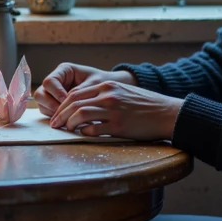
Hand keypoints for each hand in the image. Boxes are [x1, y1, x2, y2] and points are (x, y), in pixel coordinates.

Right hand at [35, 62, 133, 114]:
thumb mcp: (94, 85)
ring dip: (52, 113)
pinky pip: (47, 112)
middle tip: (65, 114)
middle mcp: (55, 81)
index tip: (68, 102)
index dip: (56, 93)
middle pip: (40, 93)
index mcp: (63, 71)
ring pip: (42, 104)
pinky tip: (68, 121)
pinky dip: (55, 117)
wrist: (110, 91)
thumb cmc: (104, 83)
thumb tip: (69, 104)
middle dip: (51, 105)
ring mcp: (53, 93)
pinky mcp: (55, 104)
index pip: (50, 82)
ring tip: (67, 119)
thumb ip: (80, 92)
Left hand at [48, 76, 182, 141]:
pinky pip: (94, 129)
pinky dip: (84, 132)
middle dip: (60, 115)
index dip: (62, 105)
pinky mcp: (118, 126)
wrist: (167, 112)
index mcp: (108, 86)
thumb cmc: (145, 105)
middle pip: (74, 103)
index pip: (76, 93)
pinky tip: (82, 134)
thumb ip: (104, 96)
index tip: (57, 114)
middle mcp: (108, 95)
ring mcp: (113, 110)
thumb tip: (82, 107)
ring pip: (80, 115)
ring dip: (69, 124)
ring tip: (65, 130)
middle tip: (54, 125)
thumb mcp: (123, 92)